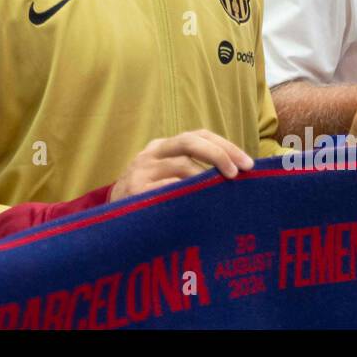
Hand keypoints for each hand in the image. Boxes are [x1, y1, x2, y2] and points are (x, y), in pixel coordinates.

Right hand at [110, 129, 253, 201]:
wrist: (109, 220)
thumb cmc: (149, 200)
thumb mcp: (167, 178)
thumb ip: (192, 171)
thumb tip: (237, 174)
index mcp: (162, 147)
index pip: (198, 135)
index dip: (225, 146)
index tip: (248, 164)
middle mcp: (151, 153)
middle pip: (189, 141)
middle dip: (218, 154)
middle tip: (238, 173)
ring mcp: (141, 170)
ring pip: (183, 167)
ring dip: (207, 181)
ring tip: (223, 196)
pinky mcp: (136, 190)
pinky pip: (170, 190)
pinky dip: (188, 196)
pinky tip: (202, 207)